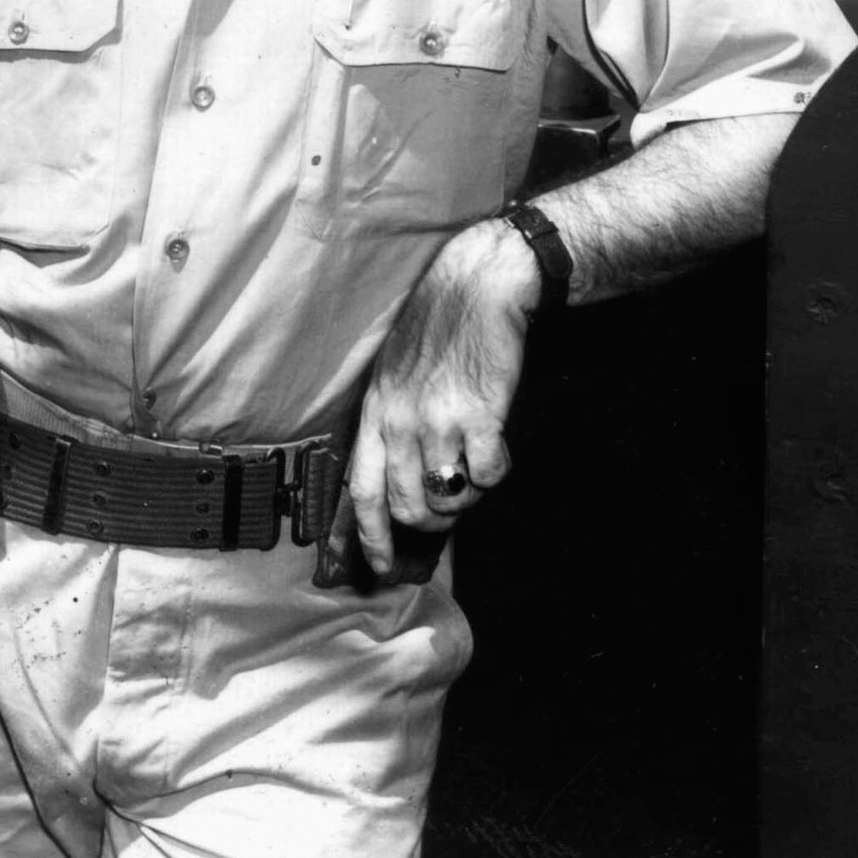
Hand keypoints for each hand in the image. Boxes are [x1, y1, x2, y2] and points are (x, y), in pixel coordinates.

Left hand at [346, 219, 536, 576]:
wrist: (476, 289)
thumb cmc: (438, 333)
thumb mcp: (395, 377)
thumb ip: (392, 426)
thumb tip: (402, 482)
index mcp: (375, 413)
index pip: (360, 491)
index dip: (368, 537)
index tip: (378, 568)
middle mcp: (399, 422)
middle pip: (406, 507)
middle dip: (432, 522)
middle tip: (451, 507)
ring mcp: (437, 421)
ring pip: (448, 499)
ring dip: (466, 499)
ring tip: (474, 471)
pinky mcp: (478, 417)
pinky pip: (487, 477)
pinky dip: (496, 474)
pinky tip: (497, 449)